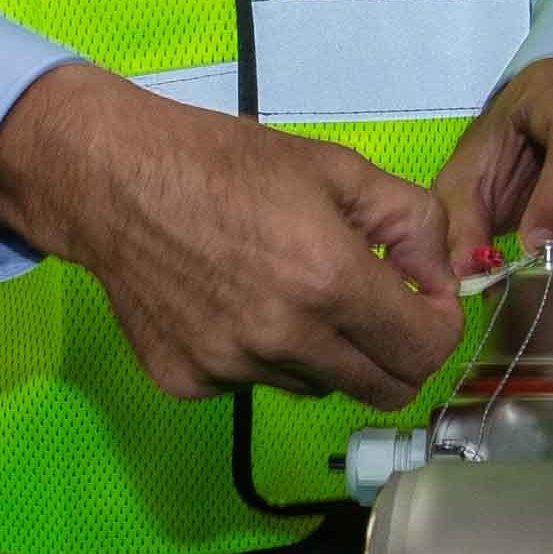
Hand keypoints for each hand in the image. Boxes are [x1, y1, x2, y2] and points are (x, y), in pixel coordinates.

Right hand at [0, 60, 463, 405]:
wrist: (111, 180)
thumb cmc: (223, 162)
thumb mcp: (336, 167)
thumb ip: (411, 222)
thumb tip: (439, 278)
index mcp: (329, 280)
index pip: (426, 352)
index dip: (441, 327)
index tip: (426, 303)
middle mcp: (284, 337)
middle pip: (384, 391)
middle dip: (397, 353)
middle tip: (378, 309)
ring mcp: (231, 368)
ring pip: (319, 386)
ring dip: (325, 351)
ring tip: (286, 290)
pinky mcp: (189, 383)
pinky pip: (256, 384)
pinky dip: (263, 354)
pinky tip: (233, 302)